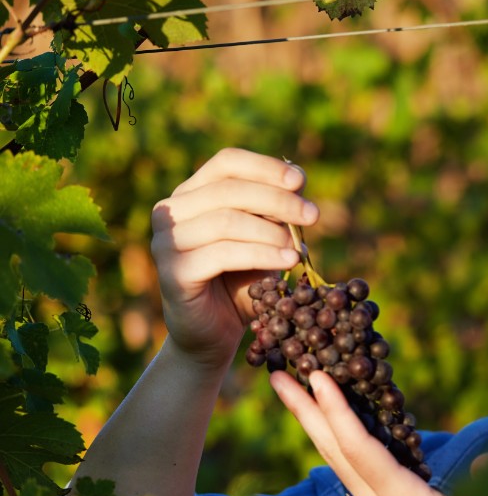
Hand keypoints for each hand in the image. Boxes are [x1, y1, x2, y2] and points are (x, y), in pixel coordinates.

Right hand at [150, 148, 317, 367]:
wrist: (215, 332)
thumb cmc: (241, 279)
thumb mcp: (263, 238)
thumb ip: (274, 210)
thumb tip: (298, 179)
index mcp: (192, 193)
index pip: (227, 162)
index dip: (265, 167)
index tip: (301, 181)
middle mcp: (171, 212)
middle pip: (228, 189)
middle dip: (277, 200)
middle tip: (313, 216)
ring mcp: (166, 242)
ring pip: (226, 221)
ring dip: (271, 232)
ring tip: (298, 248)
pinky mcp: (172, 273)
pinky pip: (221, 254)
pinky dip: (261, 255)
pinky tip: (288, 262)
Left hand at [271, 369, 487, 495]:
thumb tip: (485, 460)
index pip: (361, 453)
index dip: (338, 413)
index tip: (316, 378)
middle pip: (334, 452)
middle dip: (305, 411)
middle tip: (276, 374)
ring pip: (338, 459)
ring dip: (314, 421)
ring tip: (292, 387)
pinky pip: (353, 466)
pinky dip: (338, 437)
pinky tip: (330, 419)